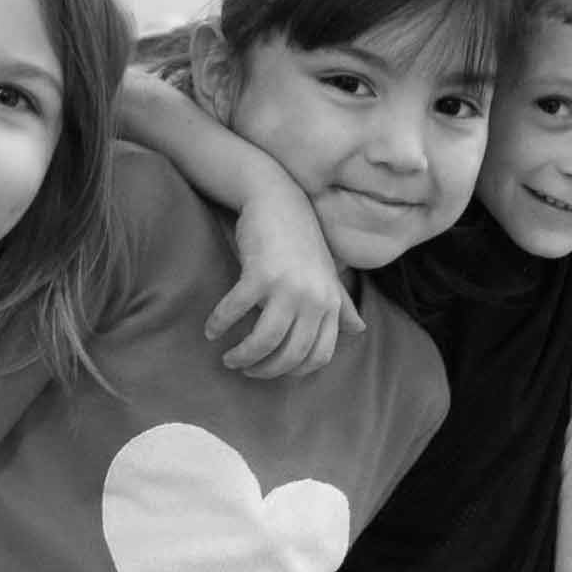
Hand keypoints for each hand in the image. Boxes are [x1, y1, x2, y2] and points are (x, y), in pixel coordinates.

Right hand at [213, 184, 364, 377]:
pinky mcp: (260, 275)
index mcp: (331, 303)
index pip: (318, 356)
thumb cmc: (300, 241)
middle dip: (264, 370)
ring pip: (263, 340)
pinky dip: (219, 324)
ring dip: (242, 356)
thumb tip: (360, 330)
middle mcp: (314, 298)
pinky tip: (211, 330)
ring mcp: (288, 287)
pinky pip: (235, 312)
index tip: (272, 371)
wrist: (278, 200)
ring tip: (228, 358)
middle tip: (244, 368)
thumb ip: (341, 305)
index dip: (293, 372)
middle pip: (290, 354)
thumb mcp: (326, 274)